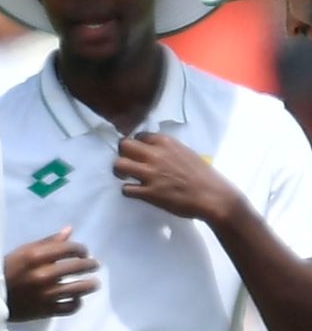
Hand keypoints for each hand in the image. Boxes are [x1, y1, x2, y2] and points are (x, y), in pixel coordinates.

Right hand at [4, 226, 99, 319]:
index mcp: (36, 257)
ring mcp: (46, 294)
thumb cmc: (8, 269)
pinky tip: (77, 299)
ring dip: (90, 285)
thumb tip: (70, 231)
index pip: (69, 249)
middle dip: (90, 264)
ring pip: (78, 289)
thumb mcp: (24, 251)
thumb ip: (48, 242)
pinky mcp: (46, 310)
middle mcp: (43, 275)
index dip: (81, 249)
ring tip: (94, 283)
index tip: (84, 252)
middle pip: (77, 267)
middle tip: (95, 265)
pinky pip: (69, 307)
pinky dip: (77, 303)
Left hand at [114, 132, 245, 225]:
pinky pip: (125, 189)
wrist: (212, 196)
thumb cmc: (202, 175)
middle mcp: (155, 154)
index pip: (139, 135)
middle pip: (124, 145)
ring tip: (126, 176)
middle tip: (127, 162)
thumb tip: (155, 151)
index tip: (137, 151)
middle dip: (122, 153)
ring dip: (119, 171)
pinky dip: (127, 190)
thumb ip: (168, 150)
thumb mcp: (185, 153)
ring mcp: (150, 174)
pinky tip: (135, 191)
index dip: (136, 144)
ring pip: (119, 165)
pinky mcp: (148, 193)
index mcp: (166, 142)